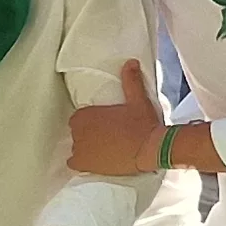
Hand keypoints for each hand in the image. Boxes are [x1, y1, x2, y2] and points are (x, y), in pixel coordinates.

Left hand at [65, 60, 169, 175]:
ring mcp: (78, 148)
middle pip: (78, 133)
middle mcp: (76, 130)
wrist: (151, 148)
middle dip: (90, 135)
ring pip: (77, 147)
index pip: (81, 118)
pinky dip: (82, 162)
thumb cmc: (143, 123)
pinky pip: (73, 163)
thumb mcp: (138, 100)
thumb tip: (130, 62)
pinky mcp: (83, 163)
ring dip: (87, 149)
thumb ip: (131, 81)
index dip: (94, 123)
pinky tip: (95, 162)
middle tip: (109, 138)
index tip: (107, 126)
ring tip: (105, 151)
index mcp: (84, 114)